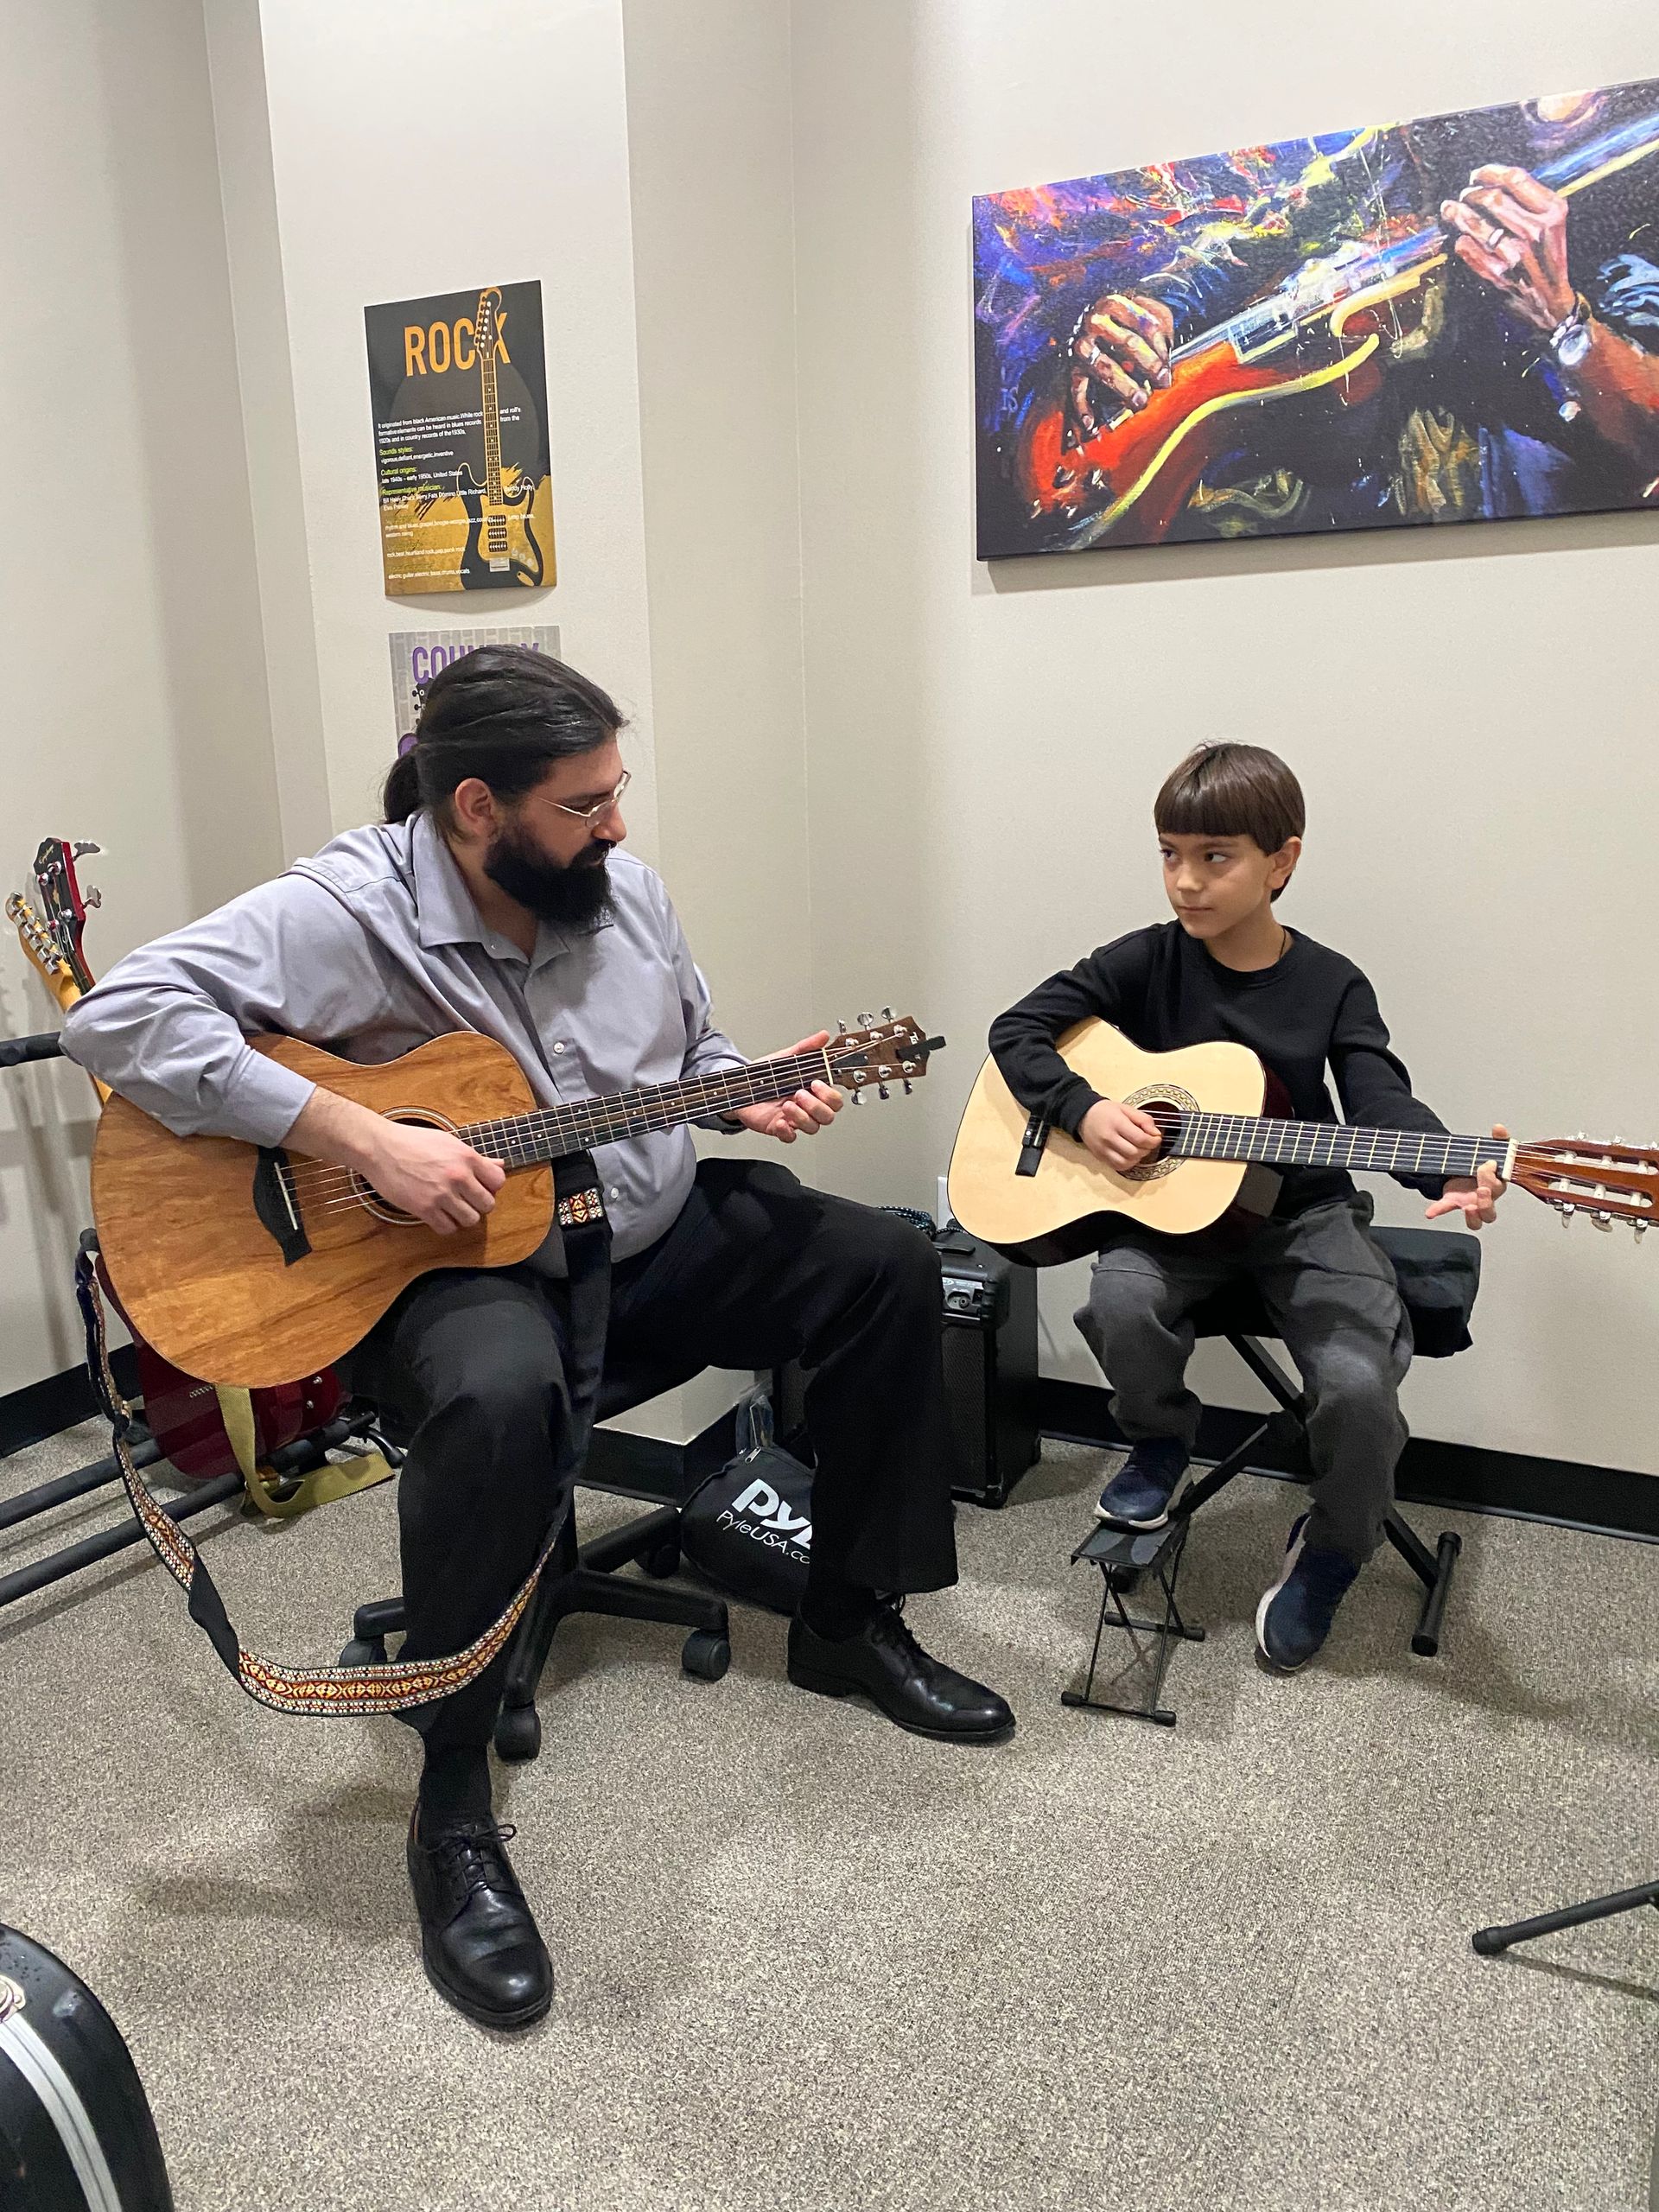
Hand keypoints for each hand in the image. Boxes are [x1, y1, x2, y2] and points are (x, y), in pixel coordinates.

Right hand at [364, 1117, 505, 1232]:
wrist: (380, 1148)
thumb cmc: (413, 1142)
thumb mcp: (449, 1143)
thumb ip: (475, 1158)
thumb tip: (498, 1165)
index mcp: (467, 1157)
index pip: (498, 1181)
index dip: (491, 1186)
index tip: (480, 1186)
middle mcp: (458, 1176)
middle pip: (487, 1204)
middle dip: (479, 1204)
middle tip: (466, 1200)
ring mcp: (441, 1194)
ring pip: (471, 1220)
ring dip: (463, 1216)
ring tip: (453, 1208)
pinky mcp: (424, 1209)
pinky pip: (447, 1228)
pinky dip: (445, 1225)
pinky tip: (439, 1215)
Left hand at [732, 1031, 843, 1144]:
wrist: (742, 1085)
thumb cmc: (766, 1075)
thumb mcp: (786, 1057)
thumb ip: (806, 1048)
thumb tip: (823, 1036)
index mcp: (813, 1091)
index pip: (834, 1100)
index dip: (829, 1095)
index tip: (815, 1083)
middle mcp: (807, 1106)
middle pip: (827, 1116)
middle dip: (816, 1106)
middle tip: (799, 1093)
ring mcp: (794, 1118)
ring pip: (812, 1127)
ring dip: (802, 1117)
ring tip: (786, 1105)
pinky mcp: (779, 1128)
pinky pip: (791, 1137)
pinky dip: (787, 1132)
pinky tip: (781, 1122)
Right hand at [1065, 292, 1174, 443]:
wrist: (1086, 321)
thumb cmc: (1125, 322)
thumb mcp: (1143, 312)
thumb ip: (1159, 325)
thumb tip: (1166, 355)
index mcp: (1113, 303)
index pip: (1145, 323)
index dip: (1161, 345)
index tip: (1169, 361)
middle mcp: (1093, 320)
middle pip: (1127, 343)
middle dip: (1149, 365)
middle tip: (1163, 382)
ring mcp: (1080, 345)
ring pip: (1104, 367)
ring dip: (1124, 387)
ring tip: (1140, 401)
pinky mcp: (1070, 367)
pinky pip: (1077, 389)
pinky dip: (1082, 408)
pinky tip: (1091, 424)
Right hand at [1079, 1098, 1163, 1173]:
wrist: (1084, 1116)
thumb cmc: (1106, 1111)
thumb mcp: (1126, 1108)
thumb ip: (1143, 1119)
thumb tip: (1156, 1134)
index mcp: (1116, 1123)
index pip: (1140, 1138)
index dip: (1153, 1141)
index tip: (1156, 1138)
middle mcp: (1108, 1138)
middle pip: (1135, 1152)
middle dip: (1146, 1149)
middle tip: (1147, 1143)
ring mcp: (1103, 1149)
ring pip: (1127, 1162)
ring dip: (1137, 1158)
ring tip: (1138, 1149)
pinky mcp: (1100, 1157)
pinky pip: (1118, 1166)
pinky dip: (1128, 1163)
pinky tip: (1129, 1155)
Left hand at [1425, 1124, 1509, 1229]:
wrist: (1467, 1167)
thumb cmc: (1483, 1163)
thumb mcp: (1492, 1148)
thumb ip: (1499, 1138)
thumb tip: (1499, 1128)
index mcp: (1497, 1186)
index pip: (1498, 1188)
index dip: (1493, 1179)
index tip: (1486, 1164)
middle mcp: (1485, 1199)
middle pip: (1490, 1212)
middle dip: (1487, 1202)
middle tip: (1481, 1189)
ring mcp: (1470, 1203)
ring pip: (1477, 1221)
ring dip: (1473, 1217)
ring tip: (1468, 1207)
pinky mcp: (1454, 1201)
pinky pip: (1446, 1208)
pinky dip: (1438, 1210)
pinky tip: (1430, 1212)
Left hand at [1440, 167, 1574, 334]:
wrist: (1551, 302)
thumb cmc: (1548, 258)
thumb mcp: (1553, 224)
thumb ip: (1531, 201)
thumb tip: (1493, 181)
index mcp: (1552, 212)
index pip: (1516, 179)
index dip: (1490, 172)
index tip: (1477, 175)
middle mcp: (1535, 230)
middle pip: (1492, 198)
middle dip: (1471, 193)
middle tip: (1463, 195)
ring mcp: (1515, 254)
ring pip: (1475, 223)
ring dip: (1457, 213)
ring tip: (1449, 209)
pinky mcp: (1497, 275)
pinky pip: (1467, 248)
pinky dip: (1460, 241)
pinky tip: (1461, 239)